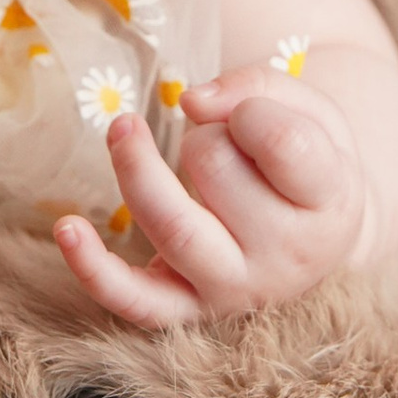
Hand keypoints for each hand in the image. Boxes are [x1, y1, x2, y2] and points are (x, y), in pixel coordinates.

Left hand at [53, 70, 365, 328]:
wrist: (317, 242)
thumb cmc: (309, 164)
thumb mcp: (311, 113)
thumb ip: (258, 87)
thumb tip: (191, 102)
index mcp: (329, 203)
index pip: (284, 143)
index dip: (250, 109)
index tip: (246, 113)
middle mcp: (286, 258)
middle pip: (218, 173)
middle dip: (204, 137)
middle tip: (217, 141)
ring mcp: (234, 290)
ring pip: (172, 226)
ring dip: (137, 168)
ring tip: (124, 129)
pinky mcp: (186, 310)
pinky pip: (132, 300)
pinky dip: (93, 269)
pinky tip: (68, 227)